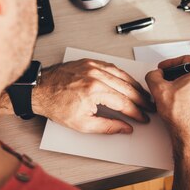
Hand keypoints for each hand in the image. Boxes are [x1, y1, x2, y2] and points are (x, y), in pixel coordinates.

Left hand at [32, 59, 154, 133]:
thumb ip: (108, 126)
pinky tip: (127, 81)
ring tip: (143, 95)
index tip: (143, 118)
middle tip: (149, 107)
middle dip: (140, 99)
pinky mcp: (89, 61)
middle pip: (127, 88)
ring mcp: (93, 66)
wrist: (40, 90)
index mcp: (95, 91)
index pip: (124, 103)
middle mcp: (96, 75)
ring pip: (122, 75)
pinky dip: (122, 75)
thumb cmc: (56, 106)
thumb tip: (125, 128)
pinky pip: (111, 66)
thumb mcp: (82, 124)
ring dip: (134, 86)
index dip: (136, 112)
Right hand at [145, 55, 189, 145]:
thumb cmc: (183, 118)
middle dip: (176, 77)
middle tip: (166, 83)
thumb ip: (154, 76)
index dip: (170, 63)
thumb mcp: (159, 91)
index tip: (164, 69)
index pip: (185, 60)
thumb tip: (155, 75)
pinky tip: (180, 106)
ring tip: (173, 97)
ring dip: (183, 87)